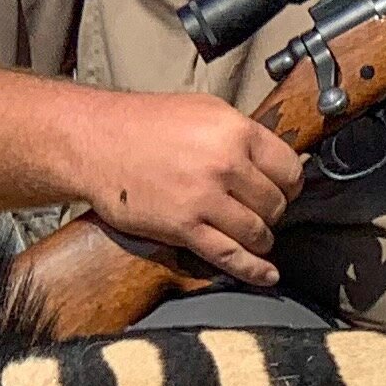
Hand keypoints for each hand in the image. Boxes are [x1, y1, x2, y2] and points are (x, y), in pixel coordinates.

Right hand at [77, 92, 302, 286]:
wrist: (95, 141)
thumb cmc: (146, 123)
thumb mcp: (204, 110)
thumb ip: (241, 135)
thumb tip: (273, 160)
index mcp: (235, 131)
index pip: (289, 168)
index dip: (289, 184)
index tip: (284, 190)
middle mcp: (225, 164)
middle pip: (276, 203)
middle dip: (273, 212)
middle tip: (260, 212)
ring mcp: (204, 198)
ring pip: (258, 232)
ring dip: (261, 239)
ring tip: (254, 236)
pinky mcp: (183, 227)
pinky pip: (229, 255)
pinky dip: (253, 269)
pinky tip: (267, 274)